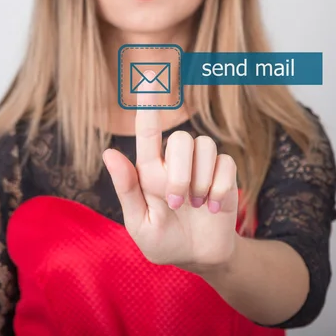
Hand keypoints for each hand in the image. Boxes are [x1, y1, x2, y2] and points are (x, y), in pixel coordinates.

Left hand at [102, 81, 239, 275]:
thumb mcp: (140, 224)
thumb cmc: (163, 241)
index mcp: (149, 171)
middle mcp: (175, 161)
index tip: (149, 78)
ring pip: (205, 146)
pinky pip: (226, 163)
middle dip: (181, 175)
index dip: (149, 105)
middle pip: (181, 139)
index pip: (148, 132)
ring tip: (196, 206)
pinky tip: (213, 209)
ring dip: (201, 183)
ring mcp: (201, 164)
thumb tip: (108, 152)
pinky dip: (220, 190)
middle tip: (178, 204)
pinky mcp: (224, 171)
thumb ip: (128, 189)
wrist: (200, 257)